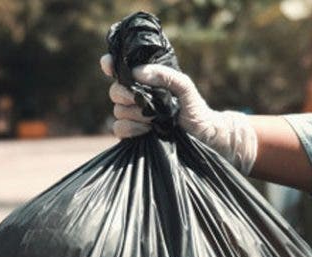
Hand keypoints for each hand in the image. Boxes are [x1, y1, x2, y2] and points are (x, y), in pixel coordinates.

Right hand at [100, 54, 257, 174]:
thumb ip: (166, 75)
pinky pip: (118, 129)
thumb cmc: (196, 109)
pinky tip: (146, 130)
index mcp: (146, 81)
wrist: (203, 137)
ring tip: (153, 118)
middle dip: (126, 94)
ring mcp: (134, 116)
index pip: (121, 69)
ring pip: (117, 111)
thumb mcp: (185, 87)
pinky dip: (130, 128)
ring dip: (134, 114)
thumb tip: (138, 73)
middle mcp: (137, 97)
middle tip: (141, 100)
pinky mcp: (133, 135)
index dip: (110, 65)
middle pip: (115, 91)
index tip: (109, 66)